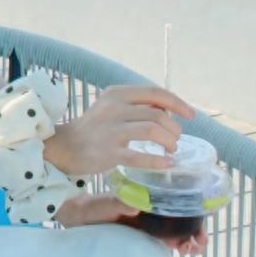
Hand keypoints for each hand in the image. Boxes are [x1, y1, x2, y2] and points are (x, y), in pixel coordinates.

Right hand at [48, 84, 191, 177]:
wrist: (64, 147)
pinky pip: (140, 156)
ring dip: (169, 141)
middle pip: (158, 114)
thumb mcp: (112, 106)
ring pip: (153, 131)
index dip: (178, 103)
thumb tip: (168, 110)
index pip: (155, 92)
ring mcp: (111, 130)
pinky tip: (166, 164)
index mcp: (117, 93)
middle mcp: (114, 108)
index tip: (191, 115)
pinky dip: (158, 160)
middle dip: (174, 128)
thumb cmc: (94, 127)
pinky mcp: (109, 153)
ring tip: (171, 150)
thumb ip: (137, 105)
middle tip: (175, 140)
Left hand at [58, 194, 207, 256]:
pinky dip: (177, 245)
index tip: (197, 223)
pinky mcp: (142, 236)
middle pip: (180, 217)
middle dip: (195, 229)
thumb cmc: (89, 208)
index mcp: (144, 198)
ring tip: (194, 248)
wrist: (76, 219)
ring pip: (176, 230)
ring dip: (189, 239)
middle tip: (200, 243)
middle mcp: (150, 209)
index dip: (191, 211)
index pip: (175, 201)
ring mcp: (148, 223)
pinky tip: (184, 250)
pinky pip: (164, 241)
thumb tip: (134, 206)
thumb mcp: (102, 205)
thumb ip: (116, 204)